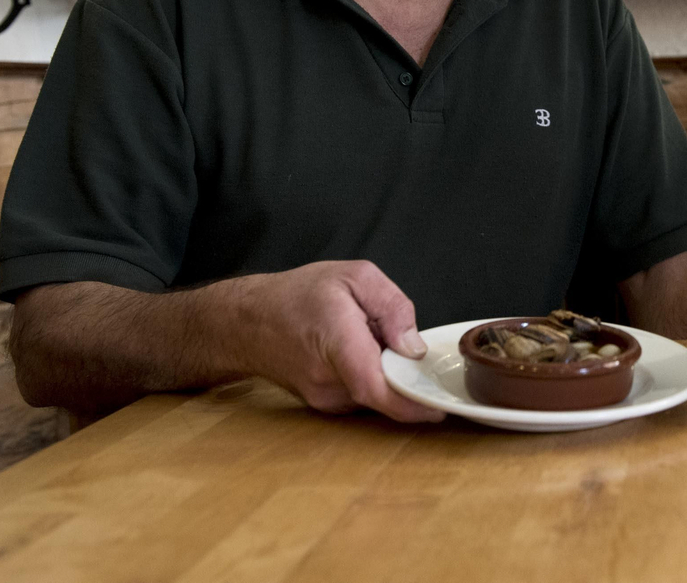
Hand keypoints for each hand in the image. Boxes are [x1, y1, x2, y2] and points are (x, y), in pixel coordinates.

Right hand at [231, 260, 444, 422]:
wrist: (246, 323)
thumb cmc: (298, 295)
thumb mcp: (354, 277)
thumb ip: (392, 307)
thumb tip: (414, 348)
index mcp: (338, 343)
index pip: (377, 389)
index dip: (412, 404)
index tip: (440, 408)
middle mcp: (329, 381)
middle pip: (385, 390)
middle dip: (406, 374)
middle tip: (402, 344)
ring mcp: (324, 399)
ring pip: (375, 394)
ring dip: (386, 374)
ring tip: (369, 340)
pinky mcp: (323, 405)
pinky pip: (361, 396)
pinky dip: (372, 378)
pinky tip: (359, 353)